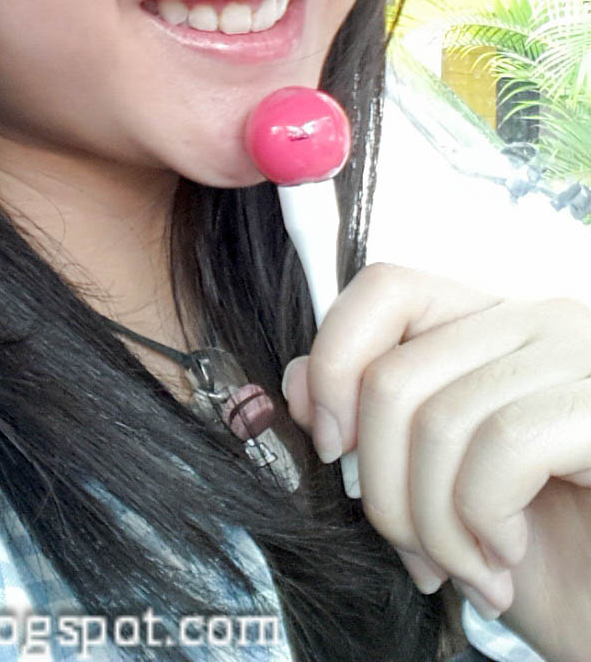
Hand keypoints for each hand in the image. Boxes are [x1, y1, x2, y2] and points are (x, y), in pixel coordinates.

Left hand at [280, 262, 590, 659]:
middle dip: (383, 488)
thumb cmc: (542, 554)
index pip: (385, 288)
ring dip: (433, 523)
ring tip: (467, 570)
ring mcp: (579, 358)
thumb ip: (370, 422)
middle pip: (394, 376)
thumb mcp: (434, 483)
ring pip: (438, 419)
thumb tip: (297, 381)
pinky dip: (483, 519)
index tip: (335, 452)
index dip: (337, 362)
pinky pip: (502, 446)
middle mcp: (538, 322)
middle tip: (420, 557)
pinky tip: (506, 556)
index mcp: (490, 325)